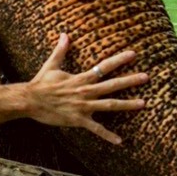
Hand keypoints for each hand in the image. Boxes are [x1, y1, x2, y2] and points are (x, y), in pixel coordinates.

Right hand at [23, 34, 146, 144]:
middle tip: (146, 77)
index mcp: (81, 78)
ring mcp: (83, 107)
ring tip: (143, 103)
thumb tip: (65, 34)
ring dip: (127, 105)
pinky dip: (108, 135)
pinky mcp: (78, 120)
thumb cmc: (41, 83)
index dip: (119, 60)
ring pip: (110, 105)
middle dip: (130, 80)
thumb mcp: (51, 65)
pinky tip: (120, 141)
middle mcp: (85, 92)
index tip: (133, 54)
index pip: (103, 67)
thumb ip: (61, 50)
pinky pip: (96, 129)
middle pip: (112, 85)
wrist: (30, 101)